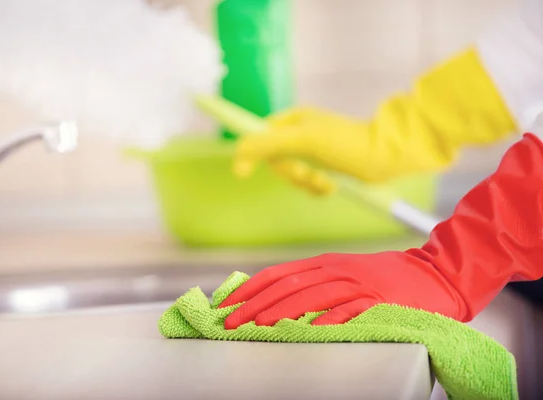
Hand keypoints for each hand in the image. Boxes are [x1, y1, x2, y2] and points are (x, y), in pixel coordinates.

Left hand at [218, 250, 463, 329]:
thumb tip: (280, 300)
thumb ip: (317, 282)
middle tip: (230, 322)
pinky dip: (328, 319)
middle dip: (255, 304)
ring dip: (281, 311)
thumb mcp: (346, 273)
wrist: (436, 274)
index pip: (278, 274)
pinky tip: (309, 330)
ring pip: (311, 296)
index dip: (250, 289)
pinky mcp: (378, 299)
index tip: (227, 304)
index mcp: (325, 263)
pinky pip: (349, 310)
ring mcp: (357, 284)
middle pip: (287, 286)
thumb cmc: (387, 277)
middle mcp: (336, 270)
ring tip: (257, 326)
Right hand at [234, 108, 376, 194]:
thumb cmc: (347, 144)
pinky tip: (330, 186)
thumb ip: (270, 144)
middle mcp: (300, 134)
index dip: (253, 152)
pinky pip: (307, 184)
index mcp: (294, 120)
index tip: (243, 172)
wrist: (386, 158)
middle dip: (290, 173)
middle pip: (275, 160)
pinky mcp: (324, 168)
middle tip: (307, 174)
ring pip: (291, 175)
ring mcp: (312, 152)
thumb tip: (238, 153)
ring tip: (324, 182)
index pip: (260, 135)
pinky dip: (316, 189)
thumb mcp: (305, 142)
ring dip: (306, 184)